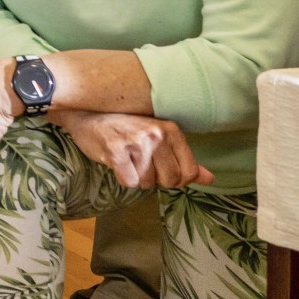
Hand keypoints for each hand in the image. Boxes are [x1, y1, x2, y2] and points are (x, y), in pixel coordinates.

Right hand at [57, 111, 212, 189]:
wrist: (88, 116)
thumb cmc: (125, 128)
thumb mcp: (158, 138)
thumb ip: (185, 159)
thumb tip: (210, 179)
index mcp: (171, 130)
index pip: (189, 172)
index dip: (176, 179)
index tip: (162, 170)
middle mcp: (156, 135)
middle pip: (170, 181)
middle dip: (155, 179)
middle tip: (141, 163)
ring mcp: (136, 143)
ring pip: (147, 183)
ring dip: (137, 177)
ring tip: (128, 159)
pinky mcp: (116, 152)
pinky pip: (129, 182)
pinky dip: (122, 177)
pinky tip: (116, 162)